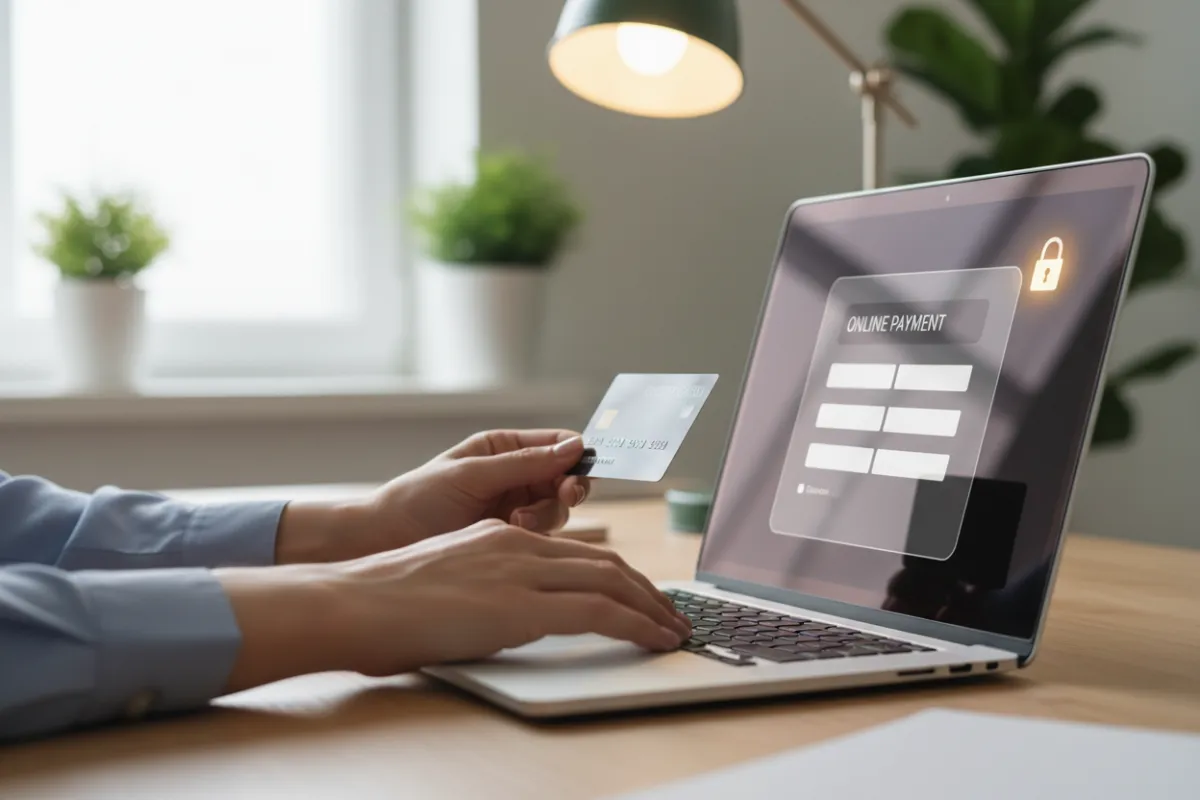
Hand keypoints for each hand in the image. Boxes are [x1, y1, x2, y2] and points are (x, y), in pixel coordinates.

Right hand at [218, 520, 690, 689]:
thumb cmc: (383, 605)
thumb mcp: (448, 584)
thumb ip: (486, 591)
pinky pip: (599, 610)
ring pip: (613, 581)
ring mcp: (521, 570)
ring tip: (675, 631)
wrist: (353, 603)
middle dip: (648, 592)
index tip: (640, 598)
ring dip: (652, 608)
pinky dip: (637, 624)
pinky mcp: (521, 603)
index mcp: (501, 538)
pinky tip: (656, 640)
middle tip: (671, 616)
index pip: (579, 555)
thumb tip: (508, 616)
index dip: (620, 578)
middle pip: (607, 563)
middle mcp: (518, 545)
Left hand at [275, 430, 591, 562]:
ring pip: (557, 508)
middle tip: (563, 497)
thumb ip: (523, 463)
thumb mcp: (471, 475)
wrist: (383, 542)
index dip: (576, 455)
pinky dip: (534, 535)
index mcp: (503, 447)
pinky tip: (508, 535)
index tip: (578, 471)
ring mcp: (513, 507)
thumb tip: (575, 446)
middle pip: (565, 476)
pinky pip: (542, 534)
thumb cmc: (416, 499)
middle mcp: (514, 475)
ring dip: (546, 515)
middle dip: (567, 488)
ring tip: (517, 523)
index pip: (557, 443)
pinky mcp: (510, 539)